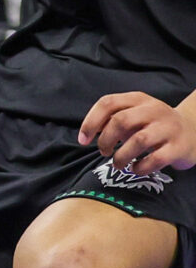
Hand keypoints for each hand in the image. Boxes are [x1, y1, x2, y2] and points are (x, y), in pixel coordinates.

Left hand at [81, 93, 195, 175]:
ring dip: (121, 156)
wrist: (193, 132)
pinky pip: (155, 159)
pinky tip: (135, 168)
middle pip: (121, 121)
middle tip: (104, 152)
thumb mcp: (134, 116)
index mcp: (139, 99)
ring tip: (118, 164)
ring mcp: (169, 128)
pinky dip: (140, 167)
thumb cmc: (153, 126)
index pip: (108, 103)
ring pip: (139, 140)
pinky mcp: (179, 147)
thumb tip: (89, 132)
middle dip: (106, 140)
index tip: (83, 140)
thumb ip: (112, 120)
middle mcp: (155, 110)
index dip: (90, 122)